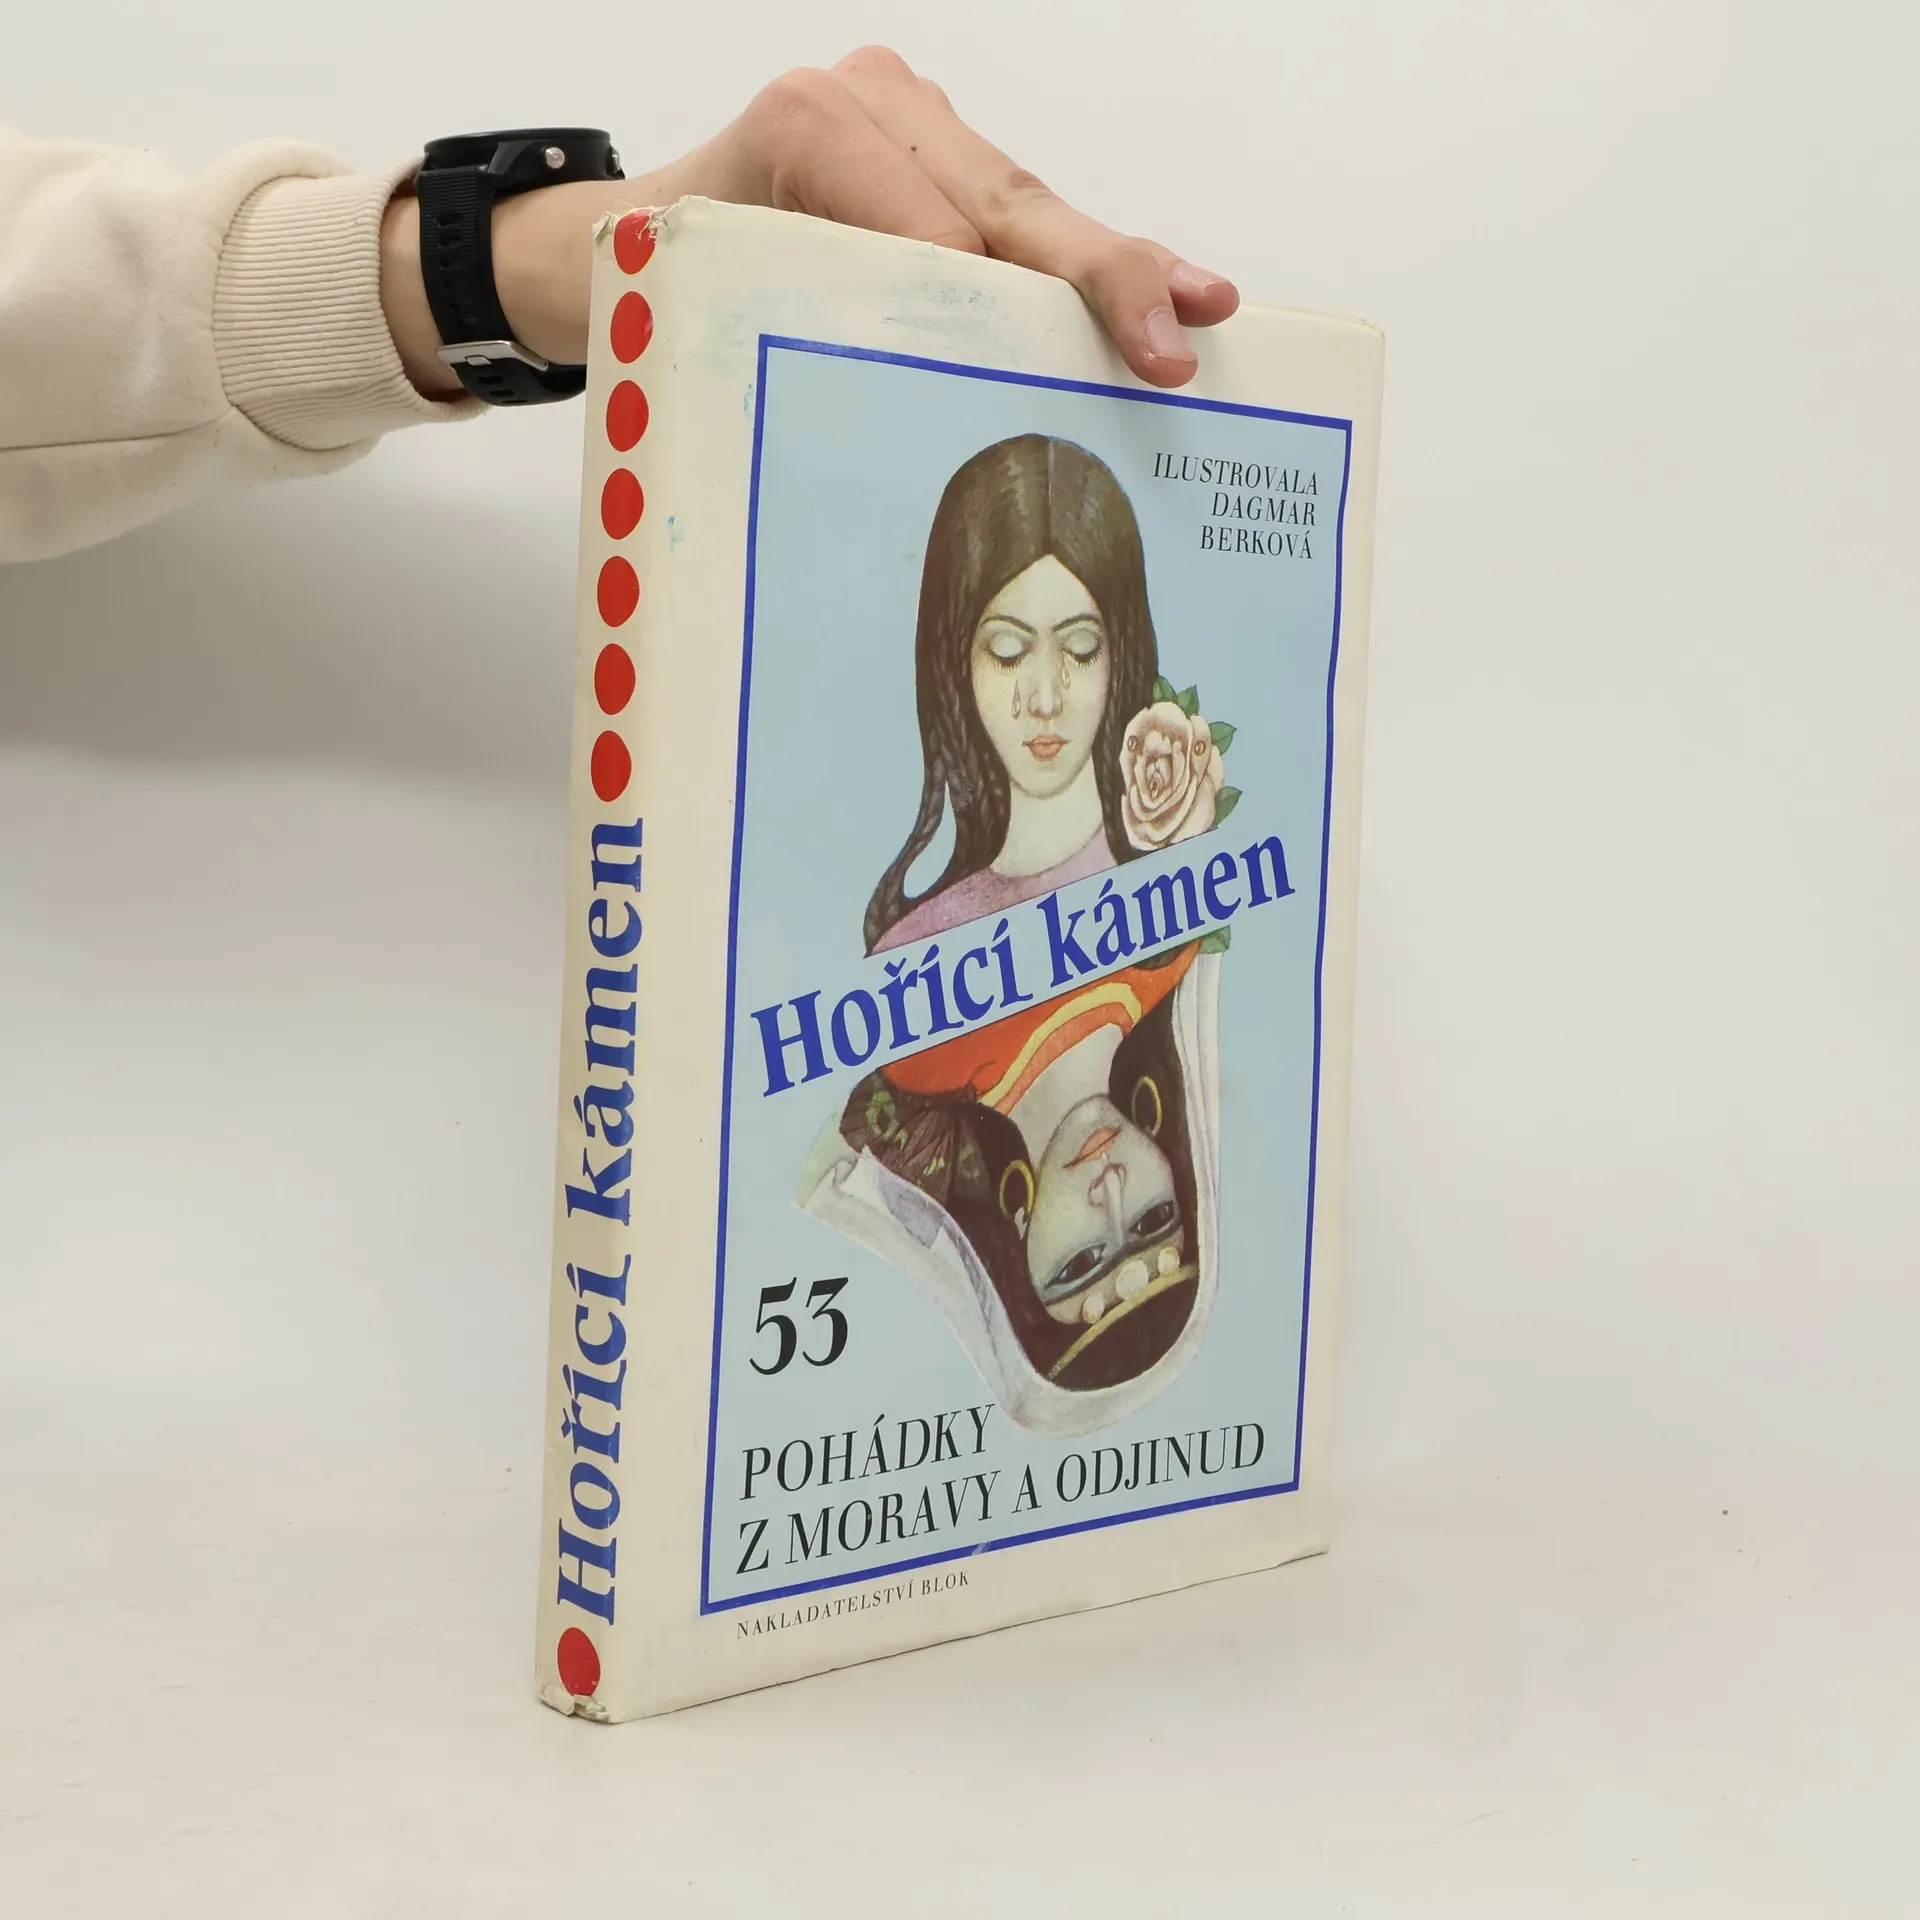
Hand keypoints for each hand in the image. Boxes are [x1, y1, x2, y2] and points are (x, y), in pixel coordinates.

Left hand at [382, 47, 1237, 399]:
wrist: (632, 242)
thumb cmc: (669, 289)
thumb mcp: (716, 313)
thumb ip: (818, 333)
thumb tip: (931, 407)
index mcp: (806, 128)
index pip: (933, 223)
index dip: (998, 291)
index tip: (1052, 350)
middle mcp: (873, 103)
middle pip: (1007, 203)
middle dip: (1097, 276)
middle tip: (1169, 335)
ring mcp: (918, 123)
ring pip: (1031, 210)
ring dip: (1117, 272)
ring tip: (1200, 310)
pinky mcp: (946, 156)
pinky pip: (1027, 218)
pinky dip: (1094, 265)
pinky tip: (1177, 287)